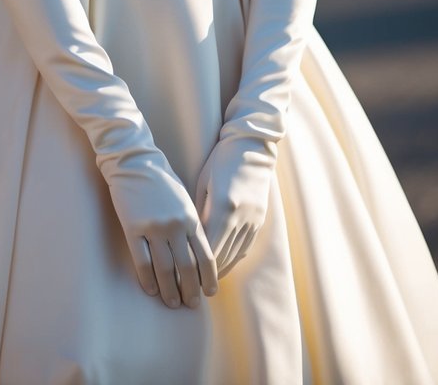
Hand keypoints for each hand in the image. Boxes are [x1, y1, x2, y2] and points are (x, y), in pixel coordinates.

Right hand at [106, 149, 218, 308]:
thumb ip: (192, 224)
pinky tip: (151, 290)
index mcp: (191, 218)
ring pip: (165, 268)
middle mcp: (175, 226)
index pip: (205, 256)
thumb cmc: (162, 180)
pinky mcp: (133, 228)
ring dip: (170, 290)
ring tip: (172, 303)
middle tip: (191, 304)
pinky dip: (147, 279)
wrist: (135, 162)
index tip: (209, 293)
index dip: (208, 278)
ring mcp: (153, 228)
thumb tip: (200, 252)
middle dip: (191, 289)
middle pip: (187, 267)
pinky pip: (142, 260)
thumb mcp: (185, 200)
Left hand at [194, 136, 273, 276]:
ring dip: (216, 272)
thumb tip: (186, 240)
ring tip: (199, 285)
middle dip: (202, 276)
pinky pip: (243, 248)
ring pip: (233, 257)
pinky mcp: (260, 221)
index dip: (192, 266)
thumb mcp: (203, 183)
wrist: (251, 148)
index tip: (177, 277)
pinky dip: (230, 260)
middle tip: (185, 288)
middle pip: (220, 257)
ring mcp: (253, 221)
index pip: (206, 248)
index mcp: (224, 207)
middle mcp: (241, 218)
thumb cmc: (220, 161)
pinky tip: (218, 268)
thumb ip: (197, 212)